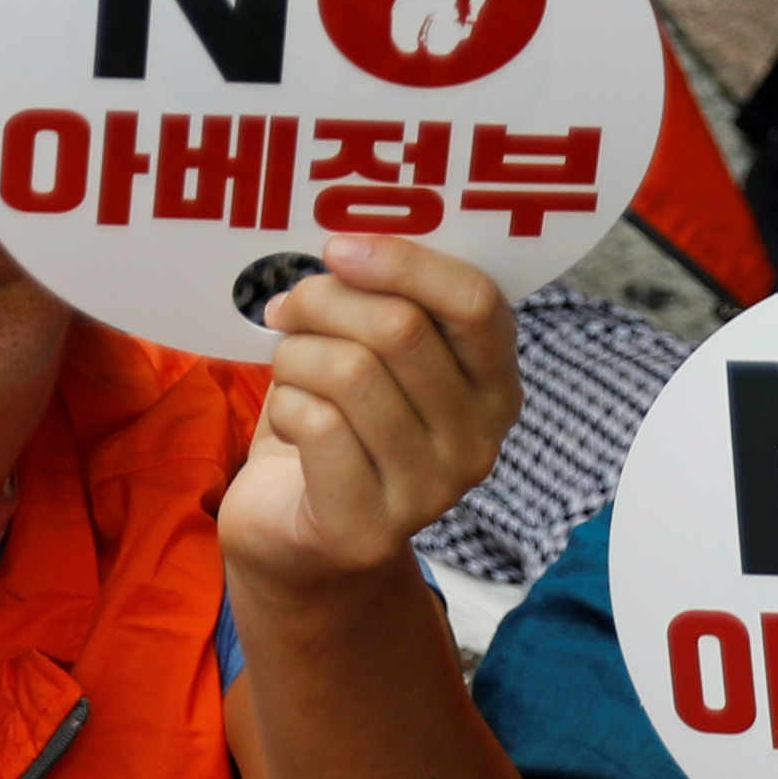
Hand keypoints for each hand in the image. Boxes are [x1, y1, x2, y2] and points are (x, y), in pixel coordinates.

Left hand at [214, 238, 524, 595]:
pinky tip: (289, 422)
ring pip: (349, 372)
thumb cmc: (338, 422)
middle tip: (287, 309)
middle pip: (399, 329)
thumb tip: (345, 238)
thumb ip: (383, 298)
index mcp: (494, 386)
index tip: (337, 247)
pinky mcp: (368, 526)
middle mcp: (478, 443)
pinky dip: (283, 404)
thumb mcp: (375, 355)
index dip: (402, 260)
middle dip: (323, 301)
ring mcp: (429, 492)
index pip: (476, 302)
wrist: (301, 540)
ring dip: (295, 356)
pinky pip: (314, 422)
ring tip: (288, 370)